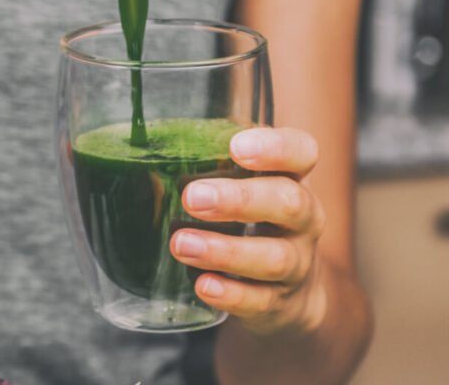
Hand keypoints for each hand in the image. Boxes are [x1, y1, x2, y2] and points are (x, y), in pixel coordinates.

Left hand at [170, 127, 327, 334]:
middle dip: (240, 200)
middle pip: (290, 203)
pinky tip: (202, 285)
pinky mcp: (280, 302)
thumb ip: (206, 174)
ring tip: (182, 244)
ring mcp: (297, 263)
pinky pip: (260, 300)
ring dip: (225, 251)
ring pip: (275, 257)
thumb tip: (143, 169)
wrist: (288, 293)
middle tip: (193, 198)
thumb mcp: (241, 191)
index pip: (302, 152)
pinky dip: (231, 294)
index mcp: (292, 178)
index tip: (236, 147)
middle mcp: (304, 219)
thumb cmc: (253, 224)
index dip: (276, 147)